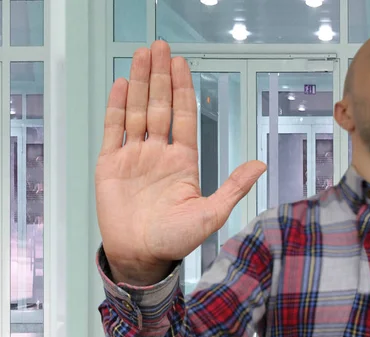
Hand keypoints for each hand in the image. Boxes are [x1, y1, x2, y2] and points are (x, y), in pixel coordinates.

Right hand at [95, 41, 265, 285]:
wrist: (139, 255)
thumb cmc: (174, 240)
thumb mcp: (209, 215)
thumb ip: (232, 187)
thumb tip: (259, 164)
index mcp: (182, 160)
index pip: (183, 115)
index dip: (181, 88)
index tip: (180, 64)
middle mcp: (158, 152)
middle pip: (158, 105)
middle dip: (158, 76)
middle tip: (158, 47)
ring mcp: (133, 156)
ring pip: (135, 111)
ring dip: (137, 84)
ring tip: (140, 57)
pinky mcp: (110, 164)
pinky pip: (113, 130)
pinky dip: (115, 108)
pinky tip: (119, 87)